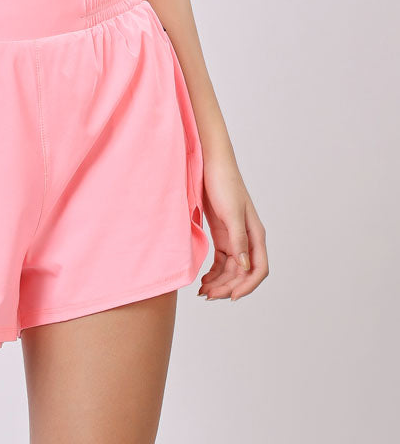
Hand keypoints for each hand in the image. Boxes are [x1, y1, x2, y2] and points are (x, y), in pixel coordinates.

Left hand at [197, 150, 267, 301]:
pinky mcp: (222, 233)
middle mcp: (247, 239)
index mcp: (255, 235)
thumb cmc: (224, 183)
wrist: (210, 163)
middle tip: (208, 296)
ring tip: (203, 291)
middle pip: (242, 273)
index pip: (258, 269)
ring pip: (230, 269)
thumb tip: (244, 268)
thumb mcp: (231, 213)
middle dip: (227, 287)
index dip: (247, 286)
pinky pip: (221, 260)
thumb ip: (238, 240)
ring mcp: (234, 237)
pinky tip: (204, 280)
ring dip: (219, 282)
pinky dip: (214, 272)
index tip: (231, 297)